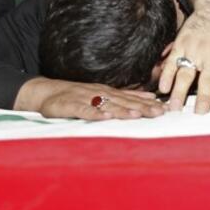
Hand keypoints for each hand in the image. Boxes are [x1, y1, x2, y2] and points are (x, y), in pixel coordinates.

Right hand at [14, 77, 164, 120]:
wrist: (44, 92)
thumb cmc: (75, 96)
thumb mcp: (101, 95)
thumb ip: (124, 97)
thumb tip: (150, 98)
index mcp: (107, 92)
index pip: (131, 98)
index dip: (148, 103)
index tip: (165, 108)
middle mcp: (99, 94)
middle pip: (123, 101)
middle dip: (142, 107)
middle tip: (159, 113)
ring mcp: (84, 99)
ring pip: (106, 105)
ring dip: (122, 110)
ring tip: (137, 114)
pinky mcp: (69, 106)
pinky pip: (83, 111)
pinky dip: (94, 114)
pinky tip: (105, 117)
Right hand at [159, 0, 209, 113]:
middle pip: (207, 81)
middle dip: (203, 98)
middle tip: (199, 114)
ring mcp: (195, 51)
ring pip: (186, 74)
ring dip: (180, 92)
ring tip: (174, 108)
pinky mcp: (181, 45)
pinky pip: (172, 62)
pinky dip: (166, 75)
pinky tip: (162, 87)